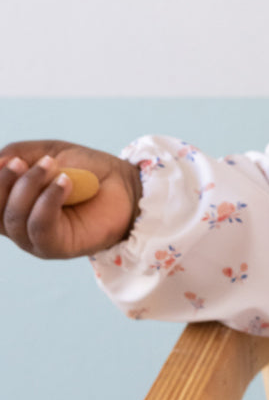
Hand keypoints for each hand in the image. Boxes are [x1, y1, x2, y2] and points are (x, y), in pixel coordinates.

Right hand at [0, 140, 141, 258]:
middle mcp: (19, 226)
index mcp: (12, 204)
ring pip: (14, 219)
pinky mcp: (57, 248)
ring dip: (28, 187)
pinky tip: (65, 182)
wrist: (126, 185)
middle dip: (3, 182)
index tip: (10, 159)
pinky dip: (48, 201)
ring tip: (51, 166)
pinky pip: (40, 227)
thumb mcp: (47, 152)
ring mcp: (36, 240)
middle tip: (22, 161)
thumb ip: (17, 154)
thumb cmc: (87, 169)